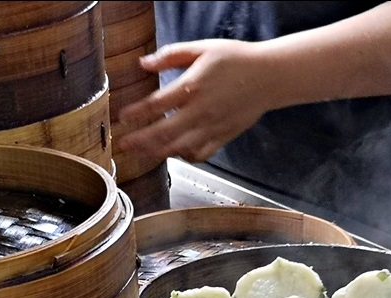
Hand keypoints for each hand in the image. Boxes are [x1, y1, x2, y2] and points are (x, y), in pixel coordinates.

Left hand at [115, 40, 272, 163]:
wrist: (269, 76)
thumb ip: (171, 55)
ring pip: (179, 147)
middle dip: (139, 140)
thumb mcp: (202, 48)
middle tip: (123, 144)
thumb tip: (144, 63)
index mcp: (192, 86)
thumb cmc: (237, 60)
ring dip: (157, 152)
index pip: (156, 104)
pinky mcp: (223, 136)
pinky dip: (185, 156)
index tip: (122, 118)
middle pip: (163, 132)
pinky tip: (175, 152)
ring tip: (141, 153)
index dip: (135, 114)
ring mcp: (212, 127)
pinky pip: (200, 153)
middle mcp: (200, 111)